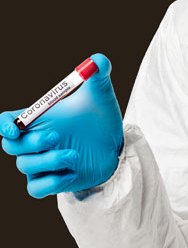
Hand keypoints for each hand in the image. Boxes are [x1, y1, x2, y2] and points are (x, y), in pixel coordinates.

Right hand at [2, 54, 124, 197]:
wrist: (116, 146)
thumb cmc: (100, 118)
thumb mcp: (101, 96)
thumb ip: (99, 75)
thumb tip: (99, 59)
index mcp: (38, 119)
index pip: (7, 122)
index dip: (4, 125)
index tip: (14, 128)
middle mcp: (33, 142)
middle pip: (11, 145)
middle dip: (30, 142)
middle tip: (56, 137)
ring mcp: (40, 163)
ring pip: (25, 166)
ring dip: (49, 160)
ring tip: (75, 155)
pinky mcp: (51, 181)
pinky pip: (35, 188)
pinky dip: (51, 182)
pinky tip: (72, 173)